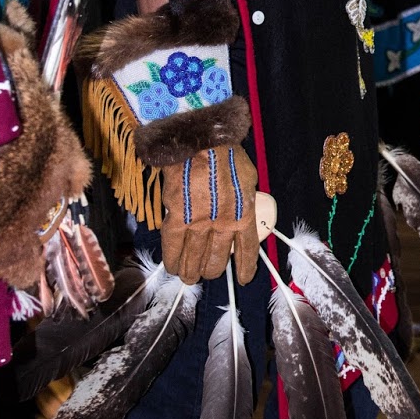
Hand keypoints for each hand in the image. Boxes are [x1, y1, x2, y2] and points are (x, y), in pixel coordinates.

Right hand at [161, 145, 258, 285]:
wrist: (201, 140)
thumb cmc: (227, 153)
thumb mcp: (248, 179)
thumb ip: (244, 200)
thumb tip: (241, 213)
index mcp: (244, 214)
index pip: (247, 249)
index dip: (245, 267)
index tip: (243, 278)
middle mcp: (222, 223)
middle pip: (217, 257)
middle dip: (213, 269)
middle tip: (207, 274)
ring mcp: (198, 222)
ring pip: (194, 256)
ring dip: (191, 271)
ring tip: (189, 278)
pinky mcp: (176, 216)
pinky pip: (173, 245)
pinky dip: (172, 259)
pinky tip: (172, 268)